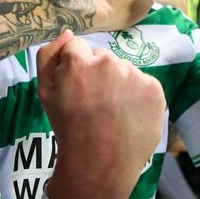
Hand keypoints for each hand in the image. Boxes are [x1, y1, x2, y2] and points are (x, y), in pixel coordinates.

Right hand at [37, 31, 165, 198]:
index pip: (77, 47)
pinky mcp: (154, 88)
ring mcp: (135, 75)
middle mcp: (109, 63)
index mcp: (79, 62)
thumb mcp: (44, 93)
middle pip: (102, 58)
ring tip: (112, 112)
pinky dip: (137, 95)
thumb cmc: (68, 129)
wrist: (100, 164)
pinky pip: (143, 82)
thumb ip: (48, 56)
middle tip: (94, 103)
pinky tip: (128, 114)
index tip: (76, 87)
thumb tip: (68, 33)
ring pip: (123, 69)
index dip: (74, 68)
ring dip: (118, 84)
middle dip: (97, 73)